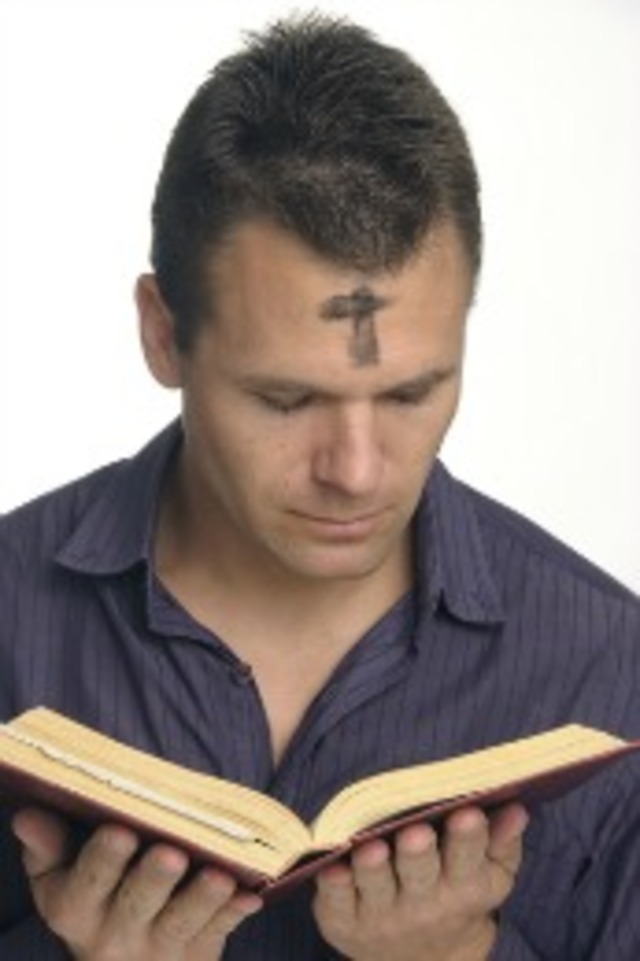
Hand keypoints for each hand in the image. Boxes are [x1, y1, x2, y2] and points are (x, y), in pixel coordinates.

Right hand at [12, 808, 261, 960]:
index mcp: (75, 908)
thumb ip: (46, 846)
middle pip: (136, 904)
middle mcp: (113, 934)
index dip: (103, 860)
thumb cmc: (92, 896)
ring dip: (202, 898)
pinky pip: (217, 934)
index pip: (87, 883)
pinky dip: (234, 914)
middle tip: (171, 853)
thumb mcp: (58, 877)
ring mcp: (158, 948)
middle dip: (154, 878)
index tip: (120, 830)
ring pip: (182, 922)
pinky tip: (251, 894)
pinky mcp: (196, 953)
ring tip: (220, 874)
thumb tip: (28, 816)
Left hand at [313, 802, 527, 960]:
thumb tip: (516, 809)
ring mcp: (381, 914)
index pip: (468, 860)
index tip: (467, 813)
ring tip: (370, 847)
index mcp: (464, 887)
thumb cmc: (457, 894)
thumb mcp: (491, 875)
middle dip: (418, 853)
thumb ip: (503, 841)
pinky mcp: (343, 920)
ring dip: (373, 867)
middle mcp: (423, 904)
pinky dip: (334, 886)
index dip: (468, 838)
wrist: (421, 960)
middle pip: (419, 873)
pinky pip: (337, 902)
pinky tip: (332, 867)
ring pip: (377, 886)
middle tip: (416, 832)